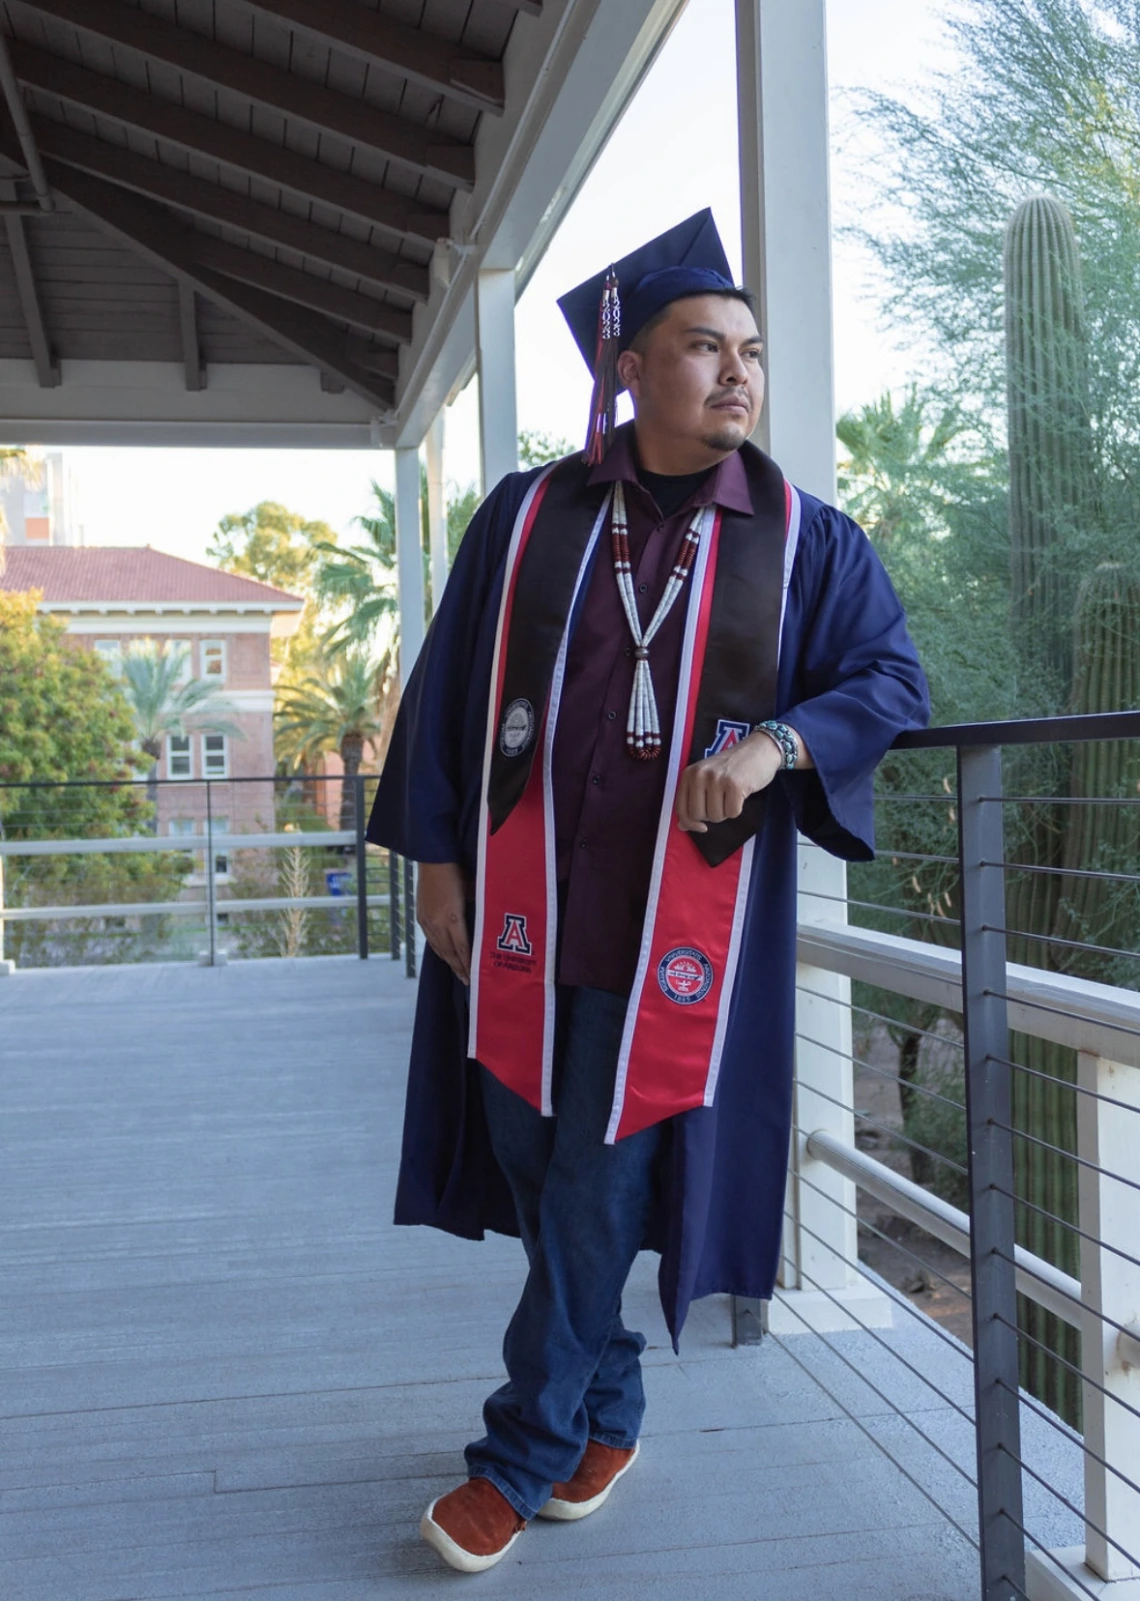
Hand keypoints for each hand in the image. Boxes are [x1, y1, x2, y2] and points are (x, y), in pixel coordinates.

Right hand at [416, 861, 472, 983]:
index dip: (468, 964)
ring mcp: (428, 921)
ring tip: (458, 973)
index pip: (463, 948)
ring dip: (449, 962)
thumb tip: (489, 922)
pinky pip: (431, 940)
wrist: (432, 859)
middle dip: (460, 968)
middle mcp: (438, 923)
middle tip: (468, 982)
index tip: (475, 977)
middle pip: (450, 953)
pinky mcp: (422, 917)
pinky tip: (445, 956)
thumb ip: (479, 909)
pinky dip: (439, 951)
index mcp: (453, 917)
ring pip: (439, 948)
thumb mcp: (473, 891)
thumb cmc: (457, 872)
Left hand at [675, 729, 782, 833]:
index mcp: (689, 773)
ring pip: (715, 816)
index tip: (701, 826)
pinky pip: (732, 813)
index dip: (690, 823)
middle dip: (711, 815)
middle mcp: (700, 775)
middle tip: (722, 802)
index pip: (681, 808)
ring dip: (725, 812)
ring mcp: (717, 779)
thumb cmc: (732, 767)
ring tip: (731, 795)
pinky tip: (740, 795)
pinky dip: (738, 809)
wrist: (759, 749)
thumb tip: (682, 826)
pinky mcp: (735, 785)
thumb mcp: (706, 778)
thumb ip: (692, 799)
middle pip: (698, 815)